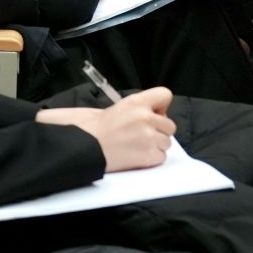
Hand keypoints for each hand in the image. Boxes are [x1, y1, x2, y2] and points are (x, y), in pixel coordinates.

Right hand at [38, 87, 173, 170]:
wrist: (83, 147)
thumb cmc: (92, 128)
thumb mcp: (116, 107)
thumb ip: (138, 107)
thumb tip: (157, 113)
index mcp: (136, 102)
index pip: (165, 95)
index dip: (161, 106)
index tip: (152, 113)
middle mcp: (146, 118)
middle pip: (170, 125)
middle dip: (159, 130)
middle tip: (140, 133)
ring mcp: (149, 138)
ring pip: (167, 142)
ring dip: (155, 145)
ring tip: (136, 145)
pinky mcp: (149, 156)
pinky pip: (161, 156)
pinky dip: (151, 158)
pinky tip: (136, 155)